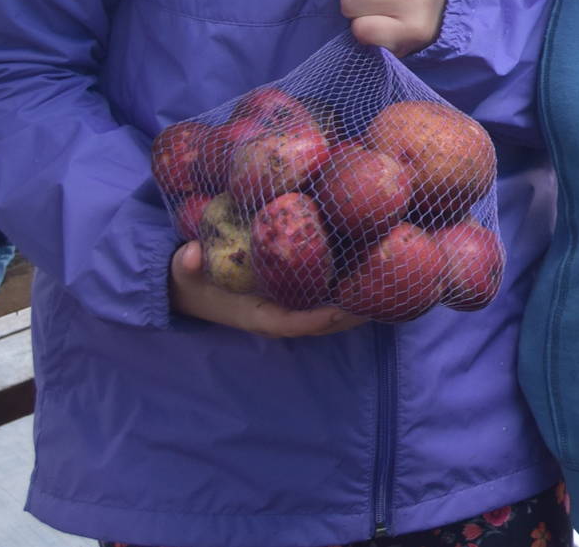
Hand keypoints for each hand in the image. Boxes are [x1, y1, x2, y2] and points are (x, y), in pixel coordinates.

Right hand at [169, 241, 368, 337]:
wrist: (188, 284)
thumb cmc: (192, 277)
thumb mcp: (183, 271)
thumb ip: (186, 264)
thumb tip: (189, 255)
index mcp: (257, 315)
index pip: (293, 323)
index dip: (320, 319)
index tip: (346, 308)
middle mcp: (279, 315)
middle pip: (324, 322)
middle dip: (354, 313)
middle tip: (388, 295)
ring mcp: (289, 308)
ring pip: (331, 311)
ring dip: (360, 303)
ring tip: (395, 286)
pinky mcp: (295, 296)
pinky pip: (328, 297)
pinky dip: (351, 290)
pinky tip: (378, 272)